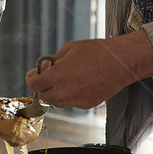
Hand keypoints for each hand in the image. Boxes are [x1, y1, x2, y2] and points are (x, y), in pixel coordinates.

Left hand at [25, 31, 152, 108]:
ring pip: (56, 101)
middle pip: (43, 95)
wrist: (120, 62)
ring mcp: (76, 100)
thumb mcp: (69, 49)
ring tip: (65, 78)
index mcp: (58, 75)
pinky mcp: (86, 104)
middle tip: (48, 75)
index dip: (32, 78)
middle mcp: (65, 91)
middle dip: (43, 85)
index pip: (34, 84)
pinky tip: (78, 83)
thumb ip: (53, 61)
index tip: (34, 74)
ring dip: (55, 91)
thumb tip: (43, 69)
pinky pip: (71, 102)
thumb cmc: (97, 52)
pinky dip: (69, 95)